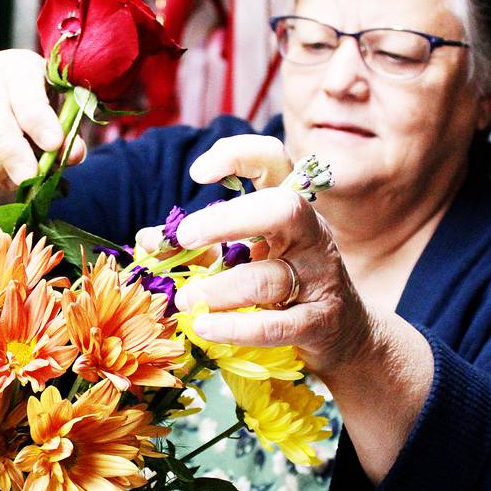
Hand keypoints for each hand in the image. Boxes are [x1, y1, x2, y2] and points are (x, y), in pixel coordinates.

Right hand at [0, 50, 85, 192]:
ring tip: (13, 183)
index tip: (53, 144)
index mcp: (20, 64)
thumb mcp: (59, 122)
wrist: (10, 117)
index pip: (24, 83)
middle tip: (28, 177)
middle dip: (10, 147)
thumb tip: (72, 154)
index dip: (37, 115)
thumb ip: (66, 137)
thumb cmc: (40, 118)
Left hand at [172, 135, 371, 377]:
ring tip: (184, 300)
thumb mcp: (242, 259)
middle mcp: (310, 235)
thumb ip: (197, 247)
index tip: (198, 173)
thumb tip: (146, 240)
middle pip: (282, 209)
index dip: (238, 155)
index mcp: (289, 208)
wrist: (344, 335)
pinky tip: (205, 326)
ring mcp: (320, 278)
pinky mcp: (319, 322)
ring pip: (269, 276)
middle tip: (185, 236)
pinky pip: (277, 324)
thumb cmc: (284, 287)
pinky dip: (236, 327)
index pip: (274, 160)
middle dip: (228, 219)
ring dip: (219, 288)